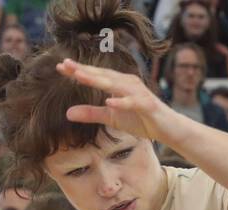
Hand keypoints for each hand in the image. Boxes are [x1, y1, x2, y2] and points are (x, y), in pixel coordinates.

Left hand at [57, 58, 172, 141]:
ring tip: (80, 76)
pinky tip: (109, 102)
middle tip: (66, 64)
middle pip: (102, 75)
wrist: (167, 128)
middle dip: (84, 70)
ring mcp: (137, 92)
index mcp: (118, 83)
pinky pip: (132, 103)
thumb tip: (67, 113)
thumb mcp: (111, 118)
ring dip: (98, 80)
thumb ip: (91, 114)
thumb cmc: (140, 120)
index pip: (95, 75)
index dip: (78, 71)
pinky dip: (121, 102)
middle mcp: (127, 82)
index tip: (60, 67)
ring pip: (115, 84)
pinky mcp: (146, 105)